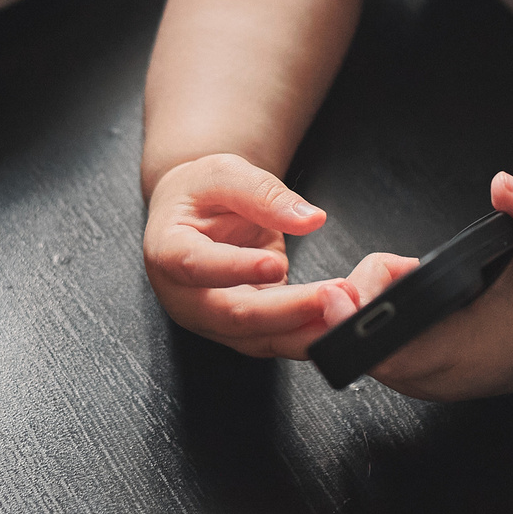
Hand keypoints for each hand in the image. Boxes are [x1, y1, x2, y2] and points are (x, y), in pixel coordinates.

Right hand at [143, 153, 355, 357]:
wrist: (194, 213)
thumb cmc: (201, 192)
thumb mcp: (225, 173)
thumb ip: (264, 194)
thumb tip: (310, 218)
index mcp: (167, 250)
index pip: (196, 265)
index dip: (235, 269)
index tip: (276, 264)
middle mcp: (184, 296)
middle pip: (234, 314)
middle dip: (286, 309)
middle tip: (332, 294)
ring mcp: (212, 320)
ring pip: (257, 338)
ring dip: (304, 330)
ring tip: (345, 310)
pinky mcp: (240, 331)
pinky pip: (274, 340)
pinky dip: (307, 335)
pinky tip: (338, 324)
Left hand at [327, 172, 512, 400]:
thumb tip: (503, 184)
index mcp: (462, 351)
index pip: (392, 354)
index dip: (355, 326)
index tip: (339, 292)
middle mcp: (433, 376)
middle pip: (362, 343)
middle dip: (361, 295)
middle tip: (398, 265)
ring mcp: (418, 383)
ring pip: (361, 346)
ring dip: (369, 305)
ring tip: (410, 280)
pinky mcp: (410, 381)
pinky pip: (371, 351)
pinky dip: (374, 321)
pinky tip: (401, 298)